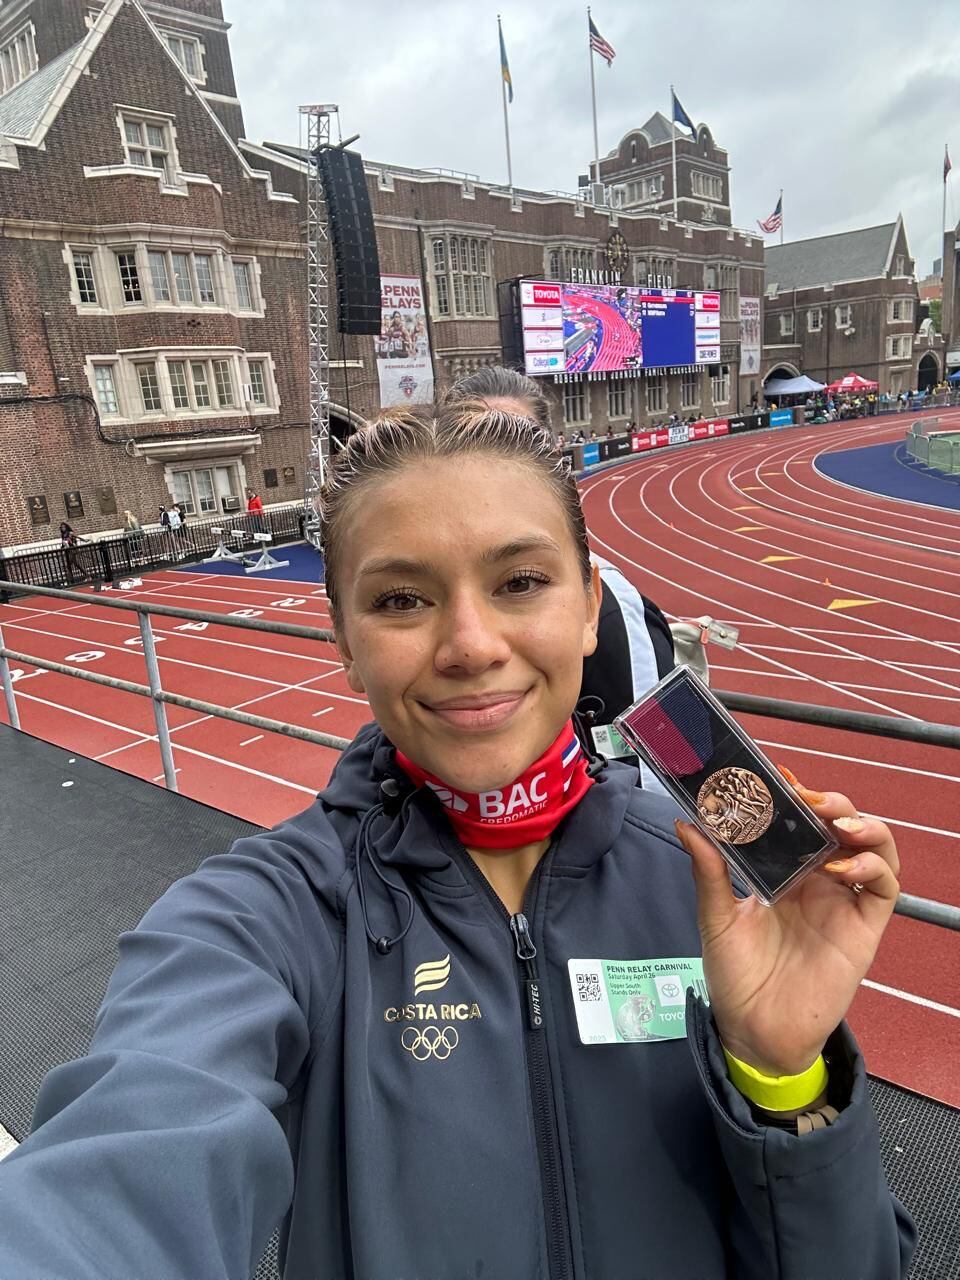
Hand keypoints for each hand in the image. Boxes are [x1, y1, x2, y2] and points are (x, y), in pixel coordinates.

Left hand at [674, 771, 899, 1075]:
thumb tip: (686, 822)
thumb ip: (709, 871)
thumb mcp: (716, 918)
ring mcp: (843, 902)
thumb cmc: (735, 976)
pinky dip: (872, 868)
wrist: (754, 1032)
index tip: (777, 775)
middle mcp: (818, 880)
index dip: (794, 795)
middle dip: (830, 802)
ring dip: (863, 825)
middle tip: (807, 797)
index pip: (798, 821)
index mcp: (783, 871)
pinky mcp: (863, 929)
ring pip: (874, 847)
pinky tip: (844, 866)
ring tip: (837, 822)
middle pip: (840, 824)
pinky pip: (883, 889)